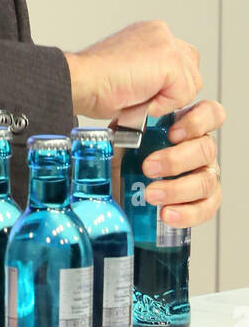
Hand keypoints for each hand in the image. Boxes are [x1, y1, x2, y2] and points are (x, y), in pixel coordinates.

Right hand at [64, 20, 201, 118]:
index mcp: (150, 33)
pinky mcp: (169, 59)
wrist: (82, 81)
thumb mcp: (131, 72)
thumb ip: (153, 73)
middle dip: (174, 91)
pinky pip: (183, 93)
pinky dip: (163, 105)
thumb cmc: (96, 83)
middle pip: (192, 70)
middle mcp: (160, 33)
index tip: (144, 93)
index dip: (168, 85)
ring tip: (140, 96)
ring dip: (168, 99)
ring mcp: (166, 43)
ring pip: (190, 83)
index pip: (181, 60)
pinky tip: (141, 98)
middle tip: (144, 97)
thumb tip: (167, 91)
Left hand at [138, 98, 224, 228]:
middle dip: (175, 160)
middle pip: (206, 150)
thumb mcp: (126, 129)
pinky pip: (205, 208)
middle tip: (148, 167)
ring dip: (177, 190)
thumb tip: (131, 116)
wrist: (115, 181)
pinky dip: (186, 213)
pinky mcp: (202, 201)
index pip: (211, 113)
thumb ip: (135, 119)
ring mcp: (205, 175)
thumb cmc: (125, 150)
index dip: (197, 122)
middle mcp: (200, 148)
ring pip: (206, 181)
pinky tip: (166, 213)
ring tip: (151, 194)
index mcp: (186, 124)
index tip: (171, 133)